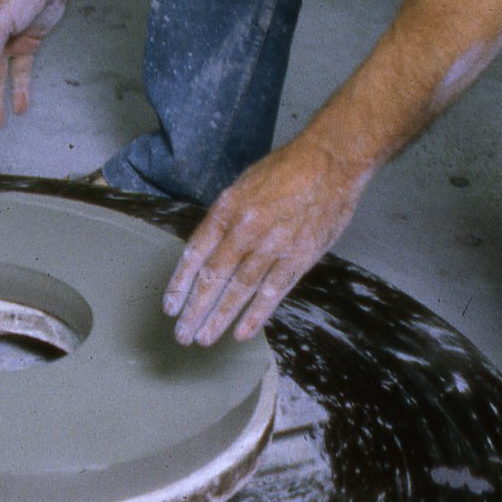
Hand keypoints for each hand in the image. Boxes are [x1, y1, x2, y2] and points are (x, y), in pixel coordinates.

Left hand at [163, 138, 359, 345]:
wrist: (331, 163)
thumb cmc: (288, 168)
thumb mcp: (245, 183)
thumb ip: (227, 216)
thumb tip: (211, 247)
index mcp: (228, 208)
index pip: (196, 253)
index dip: (181, 283)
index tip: (170, 305)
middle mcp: (246, 230)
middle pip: (214, 277)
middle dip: (195, 310)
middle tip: (182, 334)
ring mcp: (273, 246)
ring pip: (240, 291)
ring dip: (220, 318)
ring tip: (204, 339)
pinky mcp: (298, 258)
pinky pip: (272, 293)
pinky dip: (255, 316)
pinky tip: (241, 333)